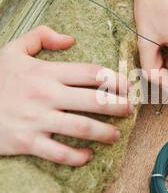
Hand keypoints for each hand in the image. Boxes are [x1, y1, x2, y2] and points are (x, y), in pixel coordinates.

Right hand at [0, 26, 132, 165]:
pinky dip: (77, 156)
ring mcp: (37, 120)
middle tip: (129, 110)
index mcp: (46, 72)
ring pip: (83, 128)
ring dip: (105, 132)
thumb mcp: (13, 50)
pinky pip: (59, 153)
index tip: (127, 85)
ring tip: (116, 135)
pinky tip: (87, 155)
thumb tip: (70, 39)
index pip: (91, 73)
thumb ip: (40, 37)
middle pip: (95, 101)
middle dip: (119, 106)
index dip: (115, 79)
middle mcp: (46, 95)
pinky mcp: (27, 142)